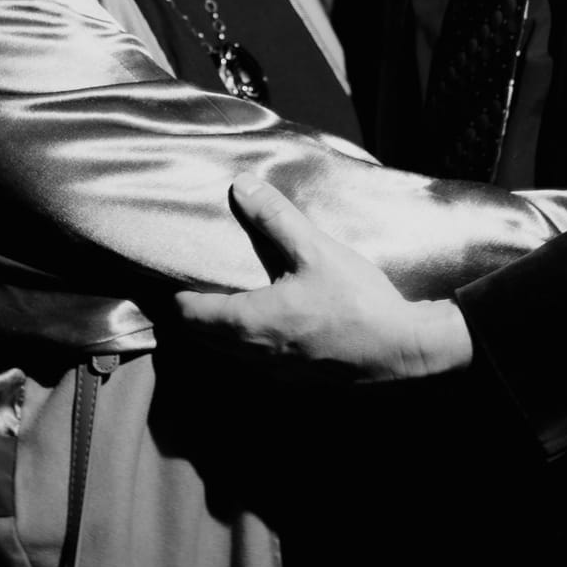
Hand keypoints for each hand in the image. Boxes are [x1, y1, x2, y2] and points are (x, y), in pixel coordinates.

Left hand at [174, 176, 474, 380]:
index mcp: (249, 323)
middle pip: (202, 339)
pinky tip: (261, 323)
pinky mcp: (296, 380)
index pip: (188, 315)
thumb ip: (275, 218)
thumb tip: (240, 186)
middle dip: (189, 314)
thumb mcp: (315, 250)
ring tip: (218, 301)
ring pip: (228, 353)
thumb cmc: (357, 300)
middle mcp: (253, 355)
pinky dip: (244, 344)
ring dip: (216, 332)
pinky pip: (254, 363)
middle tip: (185, 284)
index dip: (171, 297)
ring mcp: (275, 373)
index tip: (163, 277)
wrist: (403, 350)